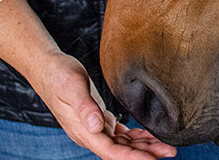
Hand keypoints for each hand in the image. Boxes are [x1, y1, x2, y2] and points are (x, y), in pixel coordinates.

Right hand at [31, 51, 177, 158]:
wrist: (48, 68)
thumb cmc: (59, 75)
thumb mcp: (72, 86)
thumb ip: (85, 107)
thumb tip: (97, 126)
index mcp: (84, 131)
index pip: (111, 152)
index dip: (133, 158)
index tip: (152, 159)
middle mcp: (89, 134)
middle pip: (120, 152)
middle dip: (145, 154)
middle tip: (170, 152)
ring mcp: (93, 129)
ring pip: (122, 145)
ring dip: (143, 146)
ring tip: (165, 147)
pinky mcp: (97, 120)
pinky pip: (119, 135)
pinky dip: (134, 137)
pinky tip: (148, 136)